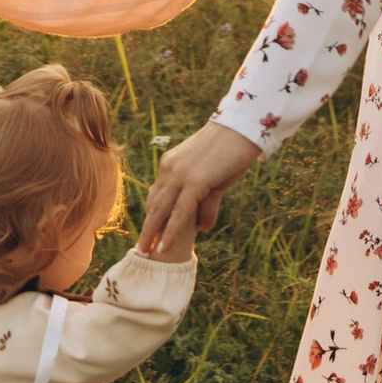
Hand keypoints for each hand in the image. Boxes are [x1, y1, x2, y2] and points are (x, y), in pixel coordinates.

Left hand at [138, 121, 260, 258]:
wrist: (242, 129)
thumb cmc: (231, 151)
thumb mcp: (215, 180)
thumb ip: (206, 203)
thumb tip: (203, 228)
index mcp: (171, 165)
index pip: (157, 195)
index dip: (152, 217)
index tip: (147, 234)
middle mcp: (170, 168)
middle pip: (154, 204)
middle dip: (146, 228)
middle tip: (139, 249)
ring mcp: (180, 174)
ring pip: (162, 210)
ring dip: (152, 233)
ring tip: (145, 253)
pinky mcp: (194, 180)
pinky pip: (179, 212)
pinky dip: (170, 231)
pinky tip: (164, 246)